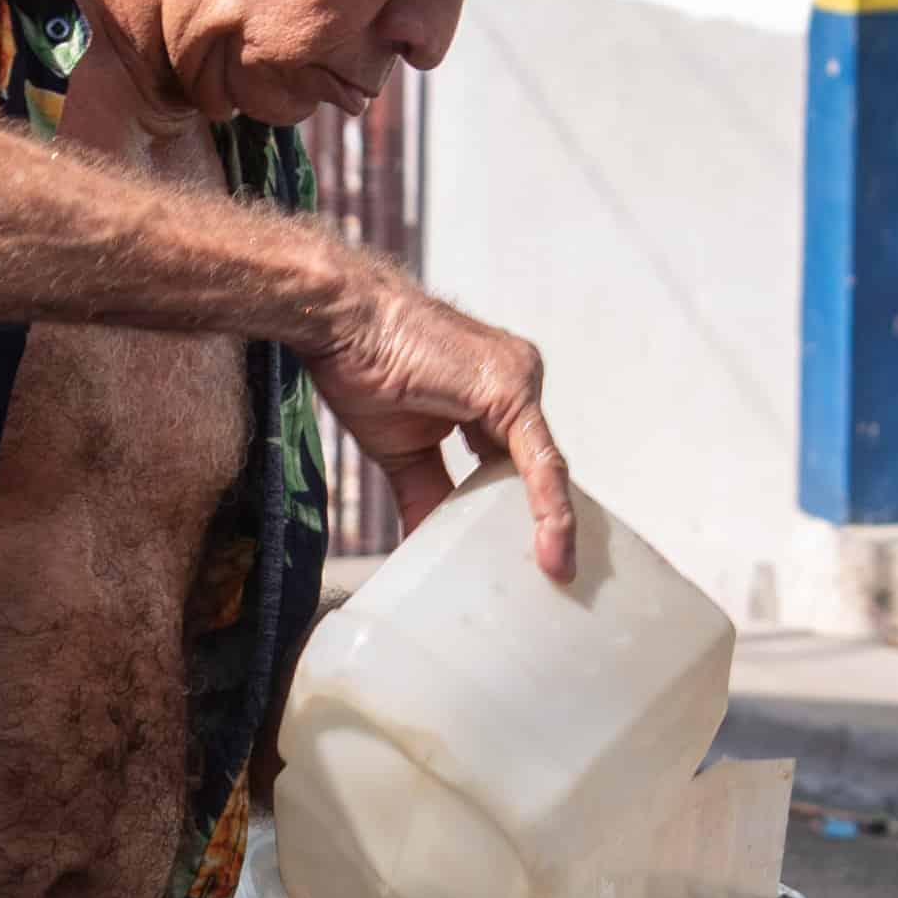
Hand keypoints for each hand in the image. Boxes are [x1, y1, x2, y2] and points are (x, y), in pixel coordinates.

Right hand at [305, 251, 576, 579]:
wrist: (341, 324)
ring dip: (551, 524)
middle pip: (537, 465)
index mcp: (494, 392)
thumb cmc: (364, 366)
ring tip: (556, 572)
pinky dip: (548, 507)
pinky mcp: (512, 391)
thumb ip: (427, 493)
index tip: (530, 555)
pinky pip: (538, 460)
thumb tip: (424, 543)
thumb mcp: (403, 450)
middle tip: (546, 573)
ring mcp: (519, 382)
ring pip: (545, 468)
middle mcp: (517, 381)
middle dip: (540, 520)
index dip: (525, 508)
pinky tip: (551, 547)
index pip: (519, 460)